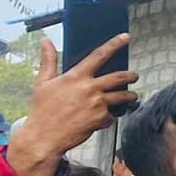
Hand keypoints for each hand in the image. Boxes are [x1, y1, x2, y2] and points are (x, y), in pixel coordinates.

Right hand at [4, 35, 138, 175]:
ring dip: (130, 96)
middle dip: (131, 76)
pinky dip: (109, 117)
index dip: (114, 45)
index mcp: (76, 77)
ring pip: (123, 96)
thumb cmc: (41, 110)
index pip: (99, 55)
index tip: (126, 37)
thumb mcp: (42, 83)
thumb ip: (48, 61)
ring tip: (131, 97)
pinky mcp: (101, 119)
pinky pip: (112, 115)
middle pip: (119, 77)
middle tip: (134, 76)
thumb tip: (45, 41)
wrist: (43, 137)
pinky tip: (102, 118)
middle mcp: (89, 88)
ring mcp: (97, 104)